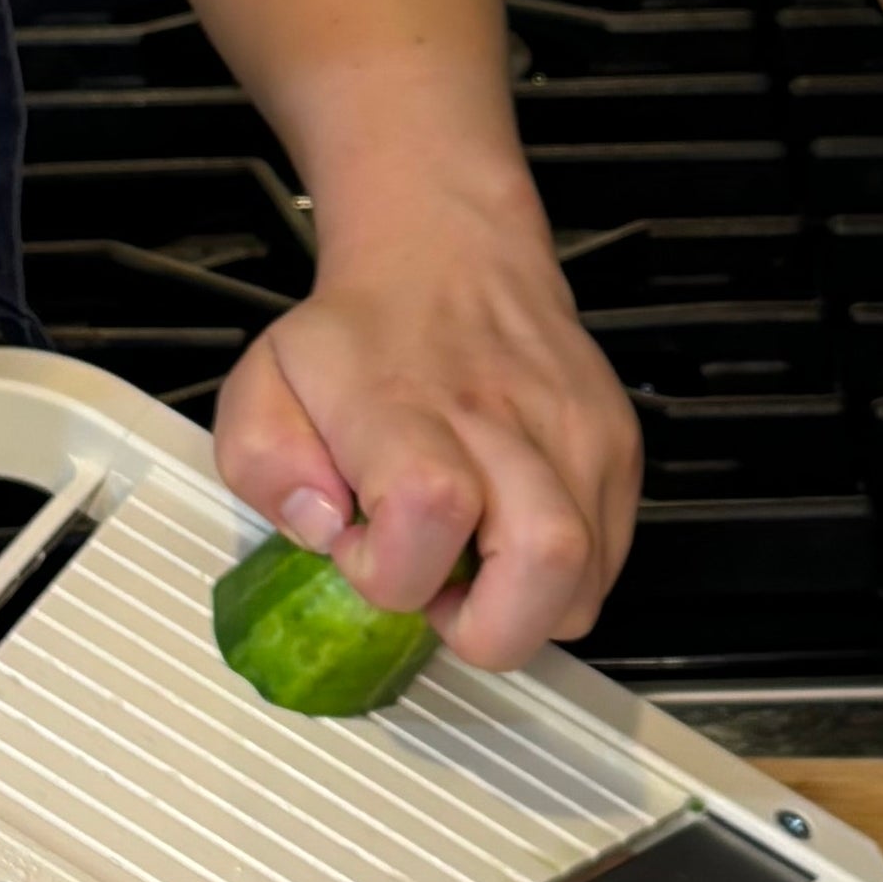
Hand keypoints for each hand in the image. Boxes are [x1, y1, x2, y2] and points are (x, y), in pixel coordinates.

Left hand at [213, 199, 640, 669]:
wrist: (451, 254)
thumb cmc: (360, 334)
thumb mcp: (264, 383)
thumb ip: (265, 466)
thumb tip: (325, 528)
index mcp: (408, 404)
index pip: (428, 508)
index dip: (389, 569)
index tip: (362, 549)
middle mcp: (506, 418)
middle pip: (542, 563)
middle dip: (483, 627)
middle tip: (436, 594)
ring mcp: (575, 433)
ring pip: (585, 581)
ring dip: (523, 611)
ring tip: (472, 567)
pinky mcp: (617, 447)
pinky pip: (608, 561)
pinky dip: (558, 583)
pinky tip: (507, 543)